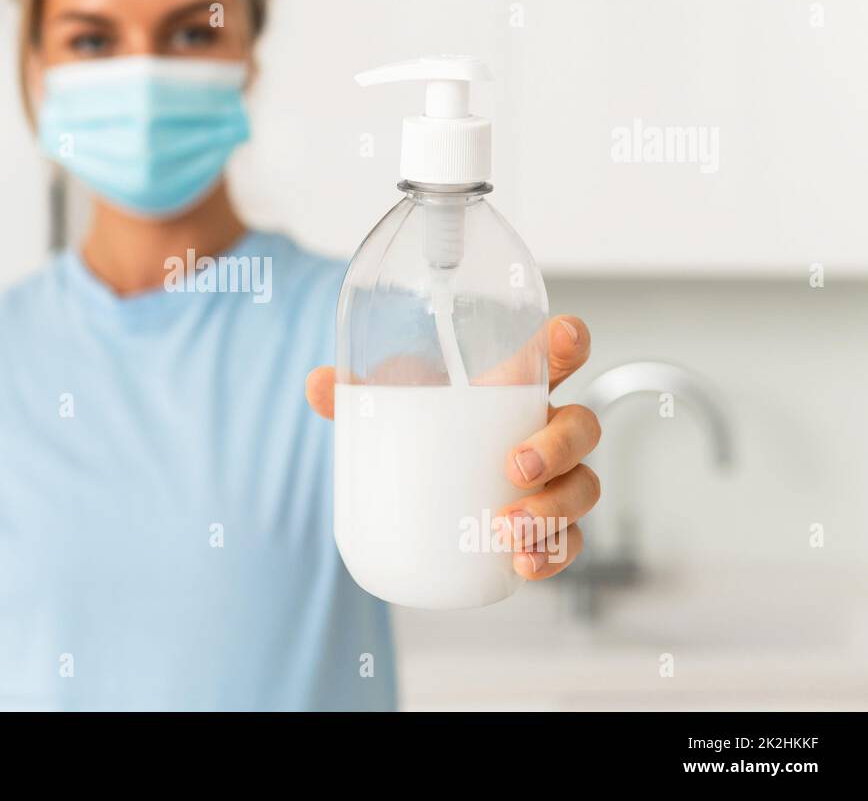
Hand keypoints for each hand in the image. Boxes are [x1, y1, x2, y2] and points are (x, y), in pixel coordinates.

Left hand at [305, 315, 600, 581]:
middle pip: (581, 427)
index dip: (569, 340)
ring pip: (583, 487)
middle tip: (516, 467)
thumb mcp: (393, 406)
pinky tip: (524, 565)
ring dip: (554, 509)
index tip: (561, 337)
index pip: (557, 355)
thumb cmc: (426, 428)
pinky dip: (553, 555)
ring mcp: (556, 479)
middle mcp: (545, 430)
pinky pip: (571, 541)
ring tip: (510, 529)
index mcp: (516, 389)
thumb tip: (318, 385)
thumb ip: (357, 394)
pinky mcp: (550, 527)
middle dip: (557, 446)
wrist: (429, 487)